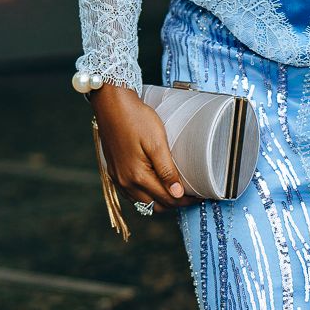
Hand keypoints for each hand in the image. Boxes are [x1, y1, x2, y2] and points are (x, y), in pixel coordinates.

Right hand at [91, 84, 190, 212]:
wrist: (111, 105)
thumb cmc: (136, 119)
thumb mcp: (157, 143)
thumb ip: (167, 171)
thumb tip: (177, 194)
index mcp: (137, 176)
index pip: (167, 198)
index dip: (184, 200)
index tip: (198, 196)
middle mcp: (125, 182)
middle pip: (155, 204)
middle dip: (173, 202)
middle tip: (189, 194)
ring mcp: (117, 178)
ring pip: (142, 202)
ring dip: (159, 200)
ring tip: (175, 191)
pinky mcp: (113, 172)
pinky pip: (130, 193)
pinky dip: (144, 194)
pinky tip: (154, 185)